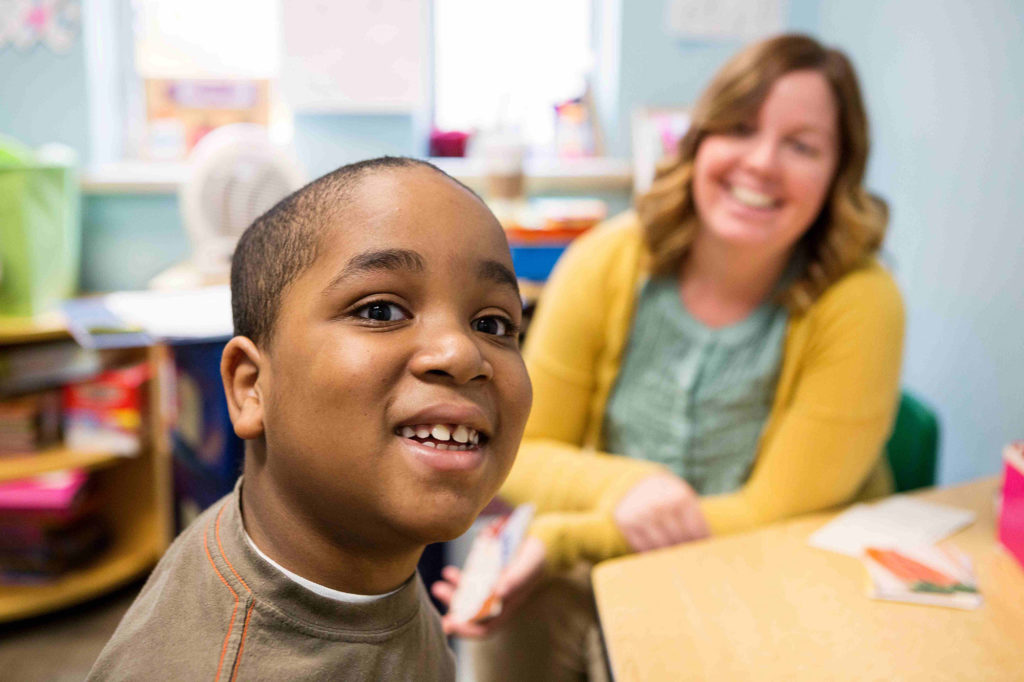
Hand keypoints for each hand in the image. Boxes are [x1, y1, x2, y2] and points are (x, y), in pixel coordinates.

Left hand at [430, 536, 546, 637]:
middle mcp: (497, 602)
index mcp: (507, 607)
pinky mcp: (486, 577)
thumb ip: (515, 579)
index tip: (449, 623)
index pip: (484, 628)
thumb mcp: (528, 567)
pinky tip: (448, 572)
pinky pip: (468, 583)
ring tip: (439, 584)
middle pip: (471, 614)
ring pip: (466, 600)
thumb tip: (500, 592)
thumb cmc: (535, 558)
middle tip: (438, 598)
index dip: (466, 629)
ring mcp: (490, 590)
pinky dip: (457, 580)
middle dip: (453, 610)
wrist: (539, 543)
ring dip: (452, 595)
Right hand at [613, 474, 709, 551]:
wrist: (634, 484)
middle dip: (685, 550)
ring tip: (674, 560)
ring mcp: (642, 514)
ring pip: (661, 546)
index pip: (696, 530)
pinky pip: (643, 547)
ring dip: (669, 555)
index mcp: (680, 497)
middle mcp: (660, 505)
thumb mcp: (683, 498)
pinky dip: (651, 553)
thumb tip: (707, 546)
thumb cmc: (666, 496)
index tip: (703, 552)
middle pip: (679, 539)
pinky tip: (657, 555)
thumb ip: (695, 518)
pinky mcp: (626, 522)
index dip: (700, 544)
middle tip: (689, 560)